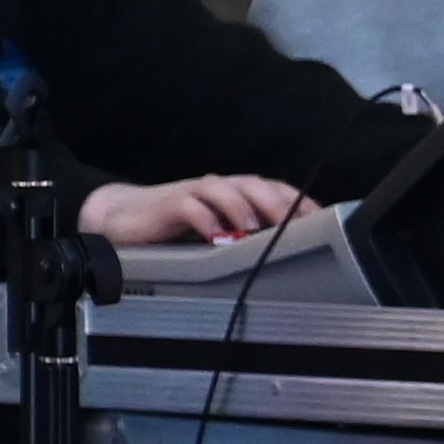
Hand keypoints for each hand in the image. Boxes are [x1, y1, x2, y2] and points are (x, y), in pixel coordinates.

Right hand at [82, 172, 301, 248]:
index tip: (320, 220)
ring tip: (255, 226)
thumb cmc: (177, 228)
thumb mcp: (219, 235)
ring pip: (224, 190)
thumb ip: (247, 238)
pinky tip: (214, 235)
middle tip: (295, 222)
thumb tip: (288, 258)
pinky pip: (189, 206)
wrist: (124, 219)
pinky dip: (204, 218)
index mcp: (236, 193)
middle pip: (254, 185)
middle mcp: (219, 188)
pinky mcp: (169, 204)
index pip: (274, 190)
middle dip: (277, 202)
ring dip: (242, 206)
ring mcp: (194, 193)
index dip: (297, 202)